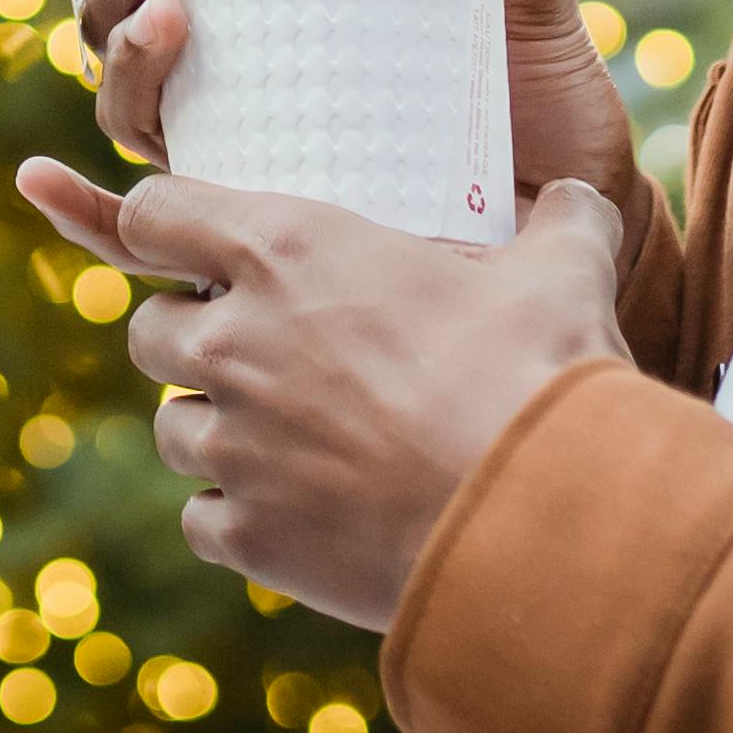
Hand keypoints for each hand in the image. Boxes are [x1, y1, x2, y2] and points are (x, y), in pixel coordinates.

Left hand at [13, 156, 628, 629]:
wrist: (541, 524)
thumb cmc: (541, 378)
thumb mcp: (562, 273)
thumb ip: (562, 220)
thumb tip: (582, 196)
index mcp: (287, 251)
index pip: (154, 212)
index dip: (163, 225)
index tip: (189, 244)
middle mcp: (235, 342)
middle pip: (149, 331)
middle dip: (192, 339)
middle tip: (259, 353)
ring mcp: (234, 444)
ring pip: (170, 429)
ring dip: (215, 429)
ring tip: (286, 440)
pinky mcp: (248, 536)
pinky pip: (201, 517)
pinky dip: (238, 517)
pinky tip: (296, 515)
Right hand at [59, 0, 637, 204]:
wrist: (576, 202)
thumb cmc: (535, 79)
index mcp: (261, 2)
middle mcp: (226, 78)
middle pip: (110, 24)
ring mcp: (236, 153)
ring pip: (125, 106)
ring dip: (119, 55)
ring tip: (170, 15)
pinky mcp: (254, 231)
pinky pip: (146, 233)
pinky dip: (82, 212)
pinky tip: (42, 184)